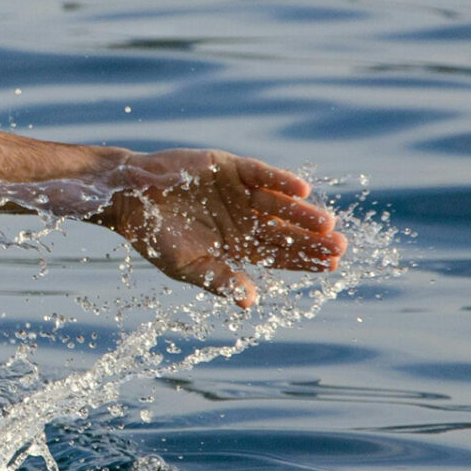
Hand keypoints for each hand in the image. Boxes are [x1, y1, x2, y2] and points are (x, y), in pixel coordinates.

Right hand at [106, 150, 346, 306]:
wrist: (129, 198)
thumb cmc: (155, 237)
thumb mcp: (189, 266)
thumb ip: (220, 280)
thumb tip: (250, 303)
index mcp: (238, 245)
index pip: (280, 255)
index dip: (305, 260)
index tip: (333, 266)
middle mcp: (245, 218)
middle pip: (286, 230)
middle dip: (313, 239)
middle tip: (341, 248)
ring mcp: (239, 191)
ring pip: (279, 203)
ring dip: (302, 213)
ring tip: (327, 225)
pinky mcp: (231, 167)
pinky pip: (261, 174)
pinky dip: (280, 181)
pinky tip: (302, 190)